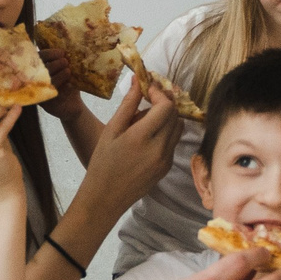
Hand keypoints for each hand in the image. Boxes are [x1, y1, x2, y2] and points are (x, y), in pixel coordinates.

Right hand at [37, 39, 86, 122]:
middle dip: (55, 63)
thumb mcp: (65, 70)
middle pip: (41, 68)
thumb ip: (63, 60)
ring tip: (68, 71)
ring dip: (59, 74)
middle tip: (65, 61)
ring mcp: (39, 91)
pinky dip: (62, 88)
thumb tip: (69, 48)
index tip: (62, 52)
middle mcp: (36, 79)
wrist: (71, 104)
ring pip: (46, 80)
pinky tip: (69, 85)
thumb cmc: (67, 83)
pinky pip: (50, 95)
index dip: (50, 53)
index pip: (39, 57)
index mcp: (40, 68)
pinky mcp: (43, 103)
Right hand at [80, 75, 182, 209]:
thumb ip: (128, 105)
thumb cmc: (102, 162)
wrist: (105, 198)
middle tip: (148, 98)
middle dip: (164, 102)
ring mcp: (166, 160)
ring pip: (178, 128)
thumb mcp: (111, 130)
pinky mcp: (167, 167)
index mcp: (142, 138)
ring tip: (146, 118)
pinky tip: (147, 135)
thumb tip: (139, 80)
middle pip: (175, 115)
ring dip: (167, 117)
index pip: (166, 107)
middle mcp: (159, 149)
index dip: (159, 93)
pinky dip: (165, 132)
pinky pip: (173, 142)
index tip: (148, 88)